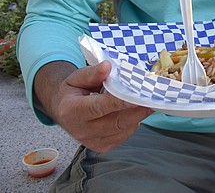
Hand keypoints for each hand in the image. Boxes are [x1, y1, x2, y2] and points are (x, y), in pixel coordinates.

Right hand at [34, 61, 152, 152]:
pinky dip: (132, 123)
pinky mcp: (101, 147)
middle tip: (152, 98)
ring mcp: (91, 141)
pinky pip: (124, 136)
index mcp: (71, 111)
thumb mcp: (76, 78)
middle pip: (115, 122)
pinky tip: (133, 112)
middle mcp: (80, 130)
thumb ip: (92, 73)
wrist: (62, 109)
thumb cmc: (72, 91)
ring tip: (145, 101)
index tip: (136, 96)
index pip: (98, 107)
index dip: (118, 102)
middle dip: (136, 110)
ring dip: (137, 116)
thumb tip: (107, 66)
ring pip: (123, 130)